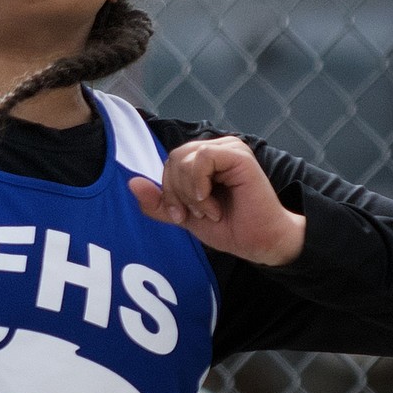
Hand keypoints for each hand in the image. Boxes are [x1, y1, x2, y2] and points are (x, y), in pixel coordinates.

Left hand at [128, 136, 305, 265]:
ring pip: (183, 158)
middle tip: (198, 214)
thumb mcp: (184, 216)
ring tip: (209, 210)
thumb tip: (132, 183)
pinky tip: (212, 203)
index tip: (182, 216)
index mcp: (203, 159)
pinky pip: (201, 159)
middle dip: (176, 193)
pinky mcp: (238, 154)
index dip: (168, 192)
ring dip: (189, 193)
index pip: (168, 163)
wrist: (259, 243)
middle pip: (172, 159)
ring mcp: (227, 149)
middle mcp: (215, 149)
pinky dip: (199, 185)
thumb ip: (159, 202)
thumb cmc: (228, 227)